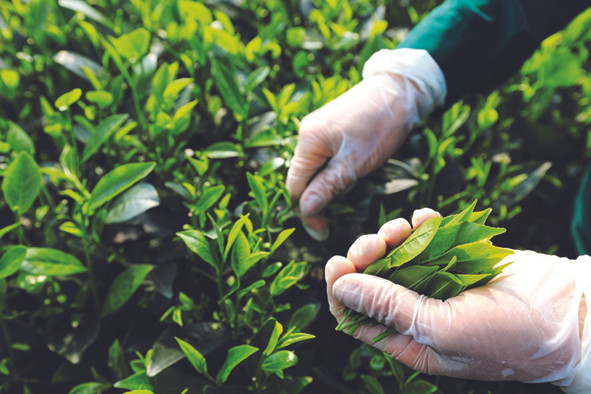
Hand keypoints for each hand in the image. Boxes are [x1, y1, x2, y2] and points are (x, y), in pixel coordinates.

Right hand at [286, 73, 421, 240]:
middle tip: (345, 207)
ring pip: (316, 172)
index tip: (323, 232)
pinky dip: (337, 172)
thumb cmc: (381, 124)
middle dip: (320, 198)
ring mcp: (318, 132)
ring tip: (356, 182)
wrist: (402, 89)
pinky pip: (326, 160)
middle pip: (303, 180)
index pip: (295, 187)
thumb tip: (305, 210)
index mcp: (308, 141)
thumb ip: (328, 185)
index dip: (307, 212)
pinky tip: (355, 171)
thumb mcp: (356, 161)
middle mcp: (307, 135)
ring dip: (331, 185)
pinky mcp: (331, 131)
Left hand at [326, 208, 590, 388]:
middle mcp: (417, 312)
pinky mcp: (458, 257)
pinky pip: (427, 237)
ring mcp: (437, 282)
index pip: (356, 318)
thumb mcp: (442, 328)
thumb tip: (341, 287)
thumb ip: (389, 307)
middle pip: (371, 281)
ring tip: (402, 226)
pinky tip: (425, 218)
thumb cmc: (508, 335)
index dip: (341, 290)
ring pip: (395, 254)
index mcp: (408, 340)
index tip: (337, 263)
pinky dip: (421, 225)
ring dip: (391, 235)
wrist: (569, 313)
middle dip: (365, 256)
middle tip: (376, 240)